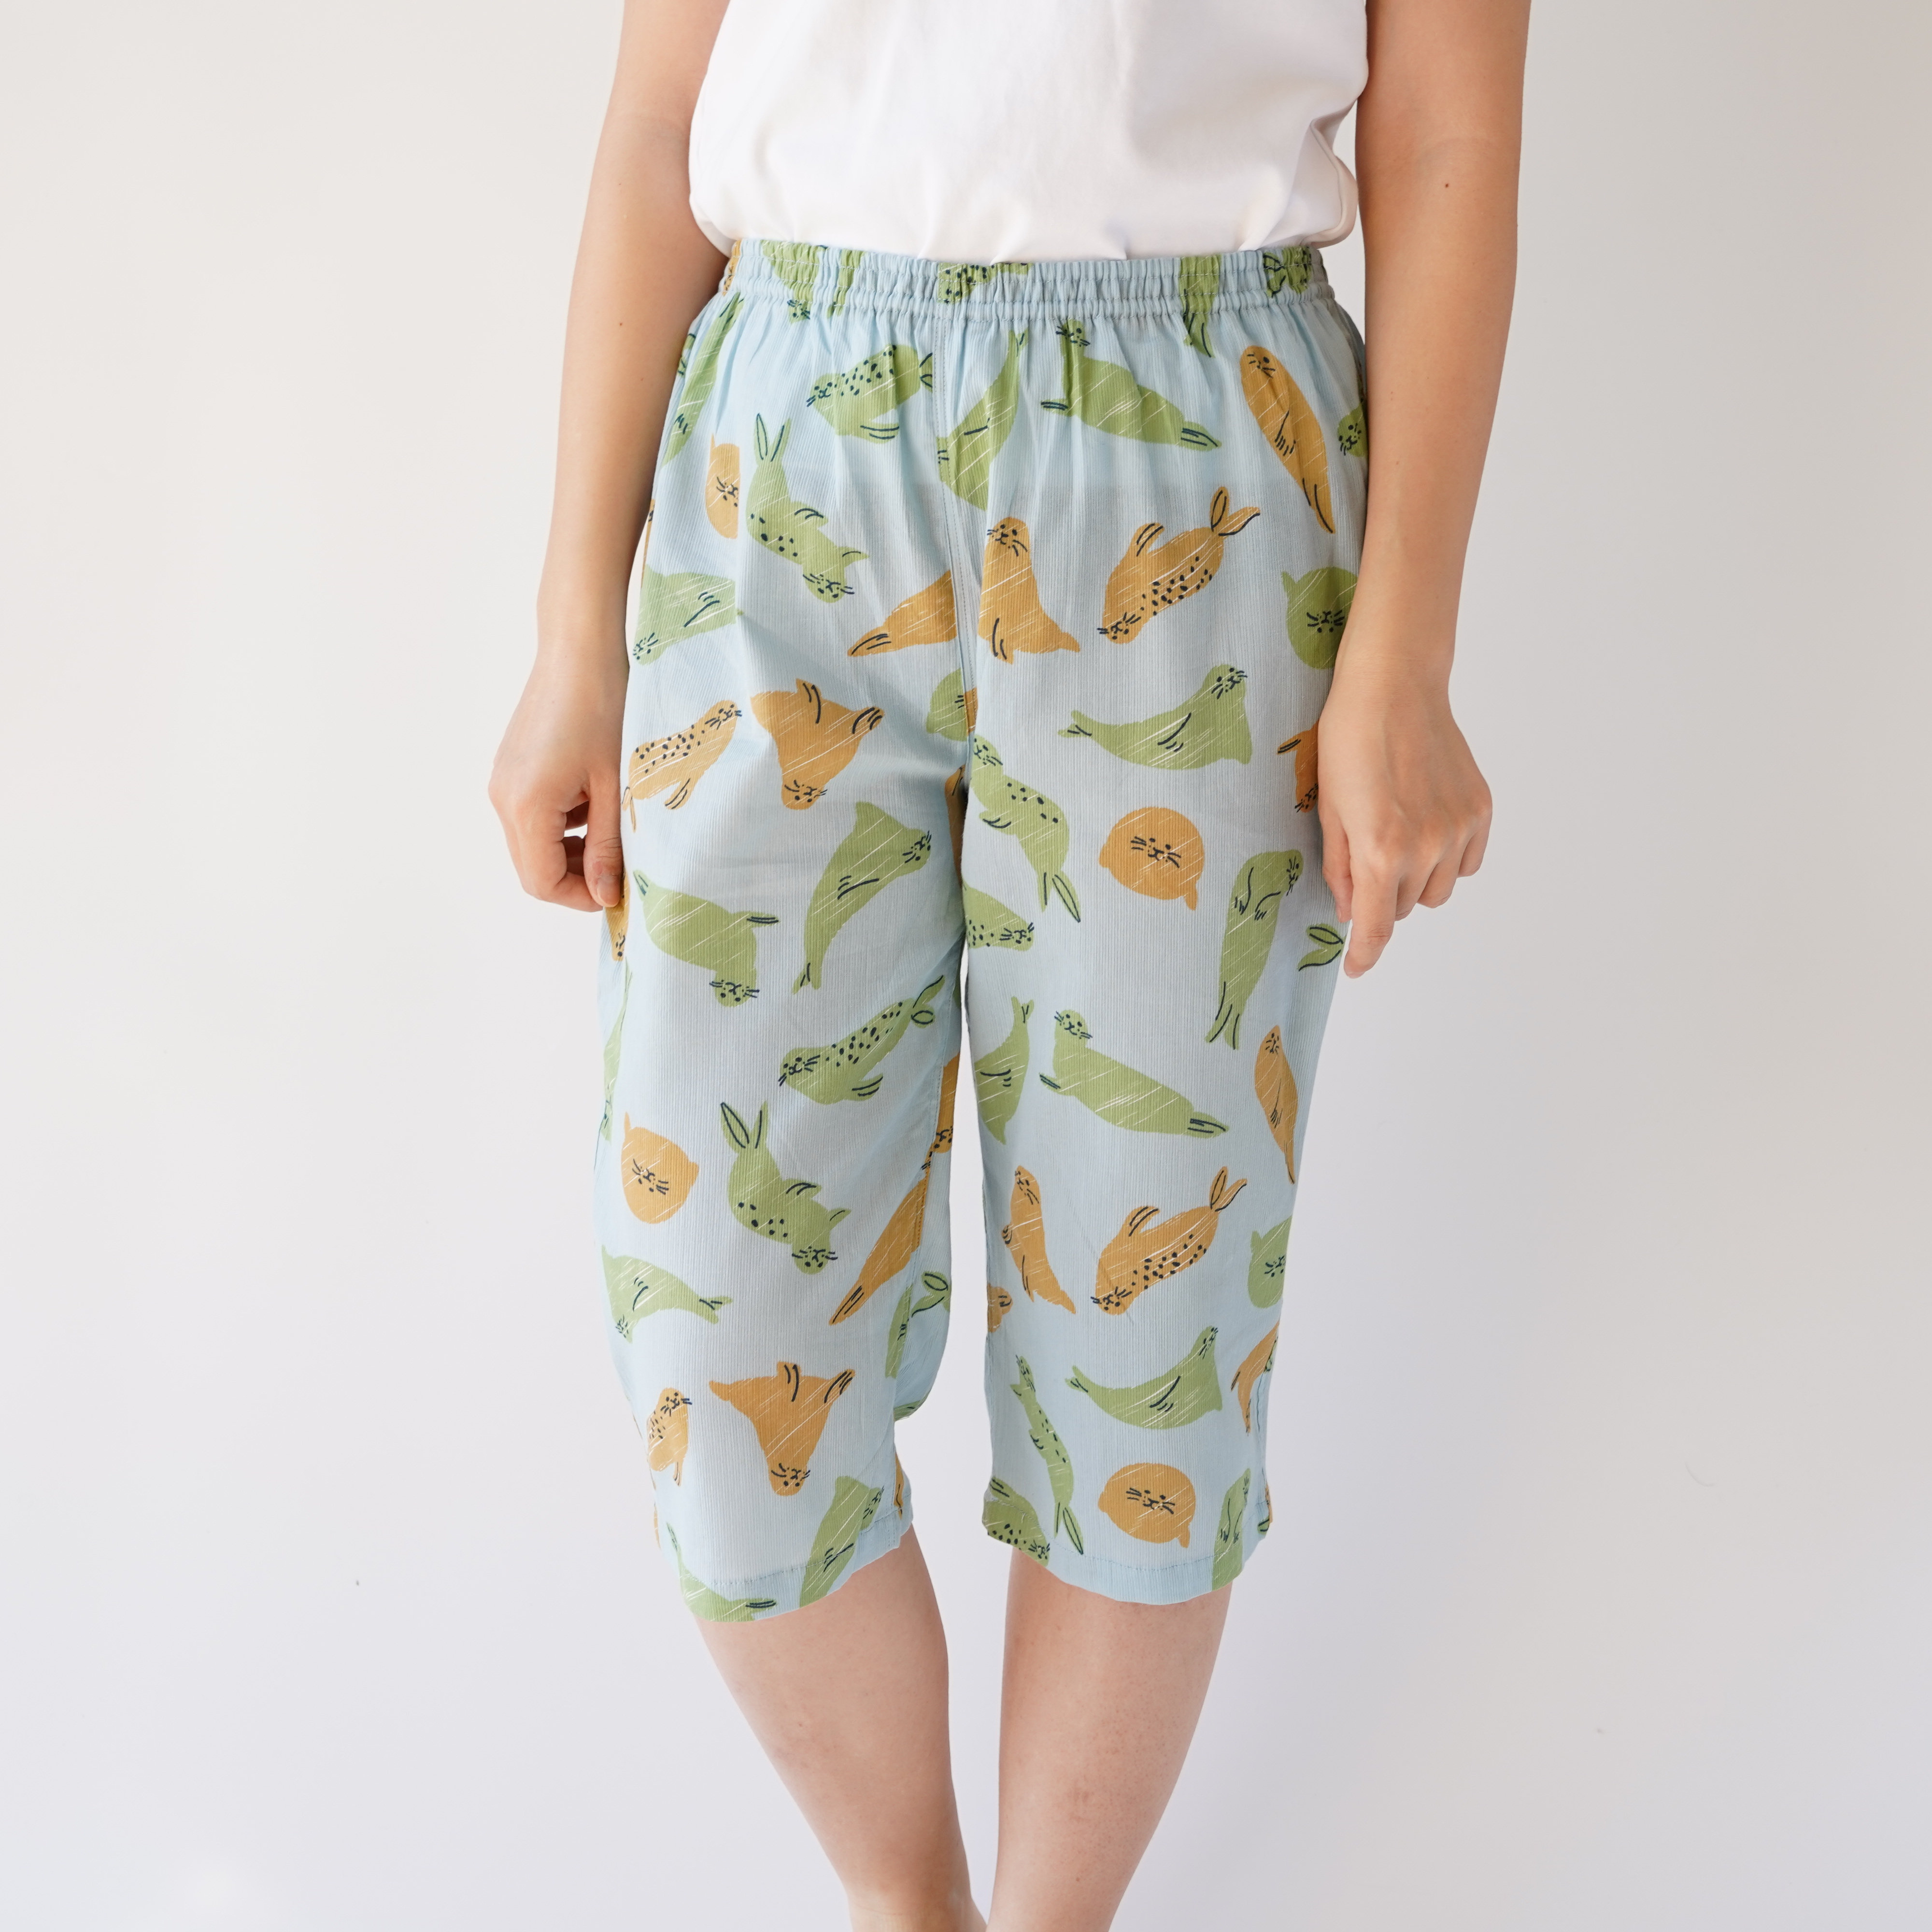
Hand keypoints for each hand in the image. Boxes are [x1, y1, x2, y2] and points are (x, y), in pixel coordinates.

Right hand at [488, 640, 627, 911]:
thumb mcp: (615, 787)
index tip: (617, 891)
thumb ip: (608, 847)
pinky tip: (594, 803)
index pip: (542, 882)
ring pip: (532, 844)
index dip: (580, 897)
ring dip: (571, 851)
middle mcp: (503, 798)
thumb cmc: (603, 709)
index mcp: (527, 806)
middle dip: (576, 877)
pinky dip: (562, 825)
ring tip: (613, 832)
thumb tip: (605, 896)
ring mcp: (502, 783)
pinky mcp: (510, 770)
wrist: (578, 650)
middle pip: (532, 867)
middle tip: (620, 868)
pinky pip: (531, 816)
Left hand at [1315, 646, 1491, 976]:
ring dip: (1414, 881)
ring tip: (1397, 838)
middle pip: (1403, 908)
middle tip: (1365, 856)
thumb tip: (1348, 911)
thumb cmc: (1349, 740)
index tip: (1357, 968)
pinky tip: (1428, 830)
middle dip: (1380, 896)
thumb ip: (1339, 868)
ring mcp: (1458, 829)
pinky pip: (1466, 863)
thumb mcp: (1328, 809)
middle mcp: (1426, 847)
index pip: (1376, 927)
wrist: (1394, 687)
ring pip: (1436, 891)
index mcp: (1380, 851)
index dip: (1364, 954)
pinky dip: (1446, 860)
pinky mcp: (1480, 810)